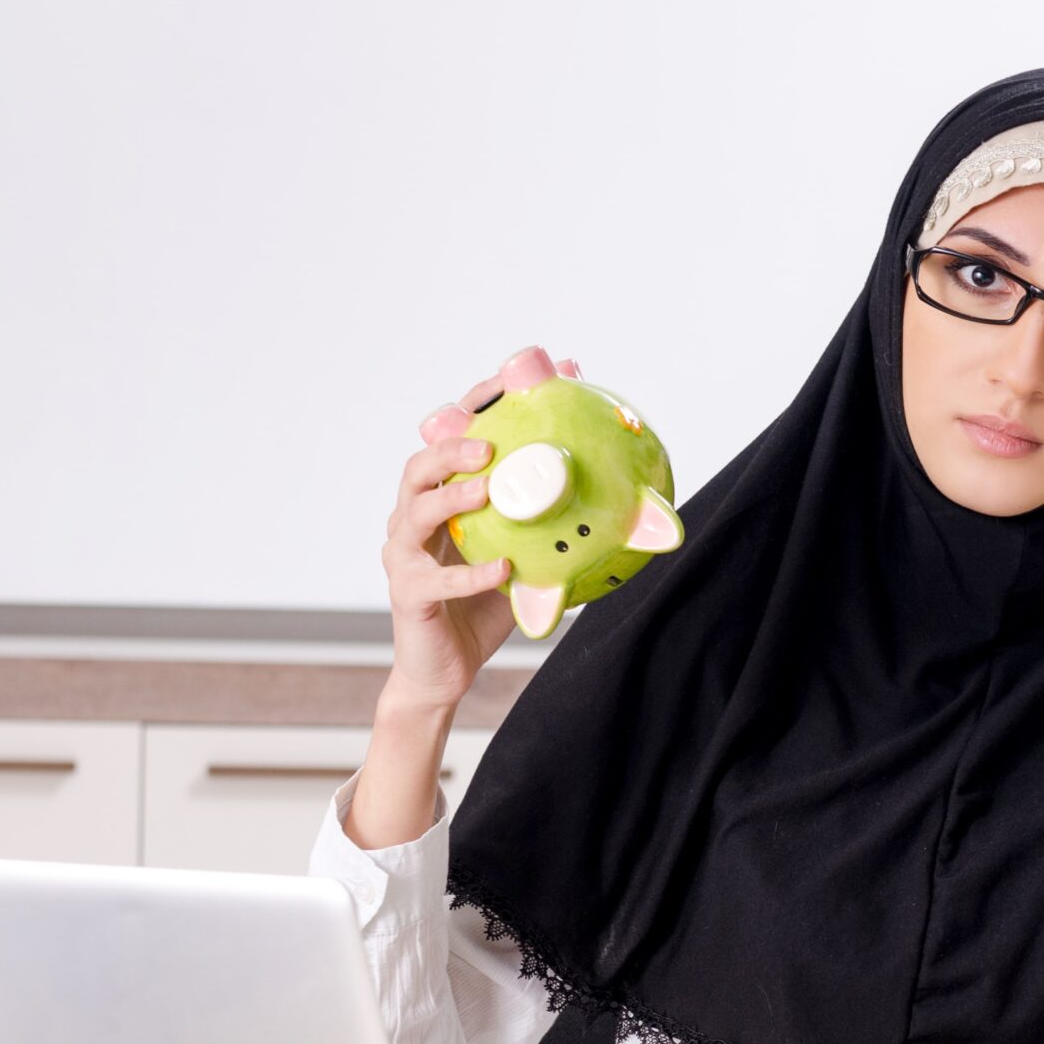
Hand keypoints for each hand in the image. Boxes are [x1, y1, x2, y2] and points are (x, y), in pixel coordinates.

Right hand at [380, 344, 579, 715]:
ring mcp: (404, 555)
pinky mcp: (408, 594)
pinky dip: (471, 574)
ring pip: (415, 511)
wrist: (446, 670)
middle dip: (452, 443)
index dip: (478, 403)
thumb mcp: (530, 555)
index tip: (518, 373)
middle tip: (491, 440)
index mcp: (442, 499)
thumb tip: (640, 501)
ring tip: (486, 488)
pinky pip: (437, 580)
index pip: (451, 438)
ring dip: (451, 495)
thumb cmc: (487, 605)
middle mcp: (413, 518)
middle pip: (419, 463)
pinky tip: (504, 571)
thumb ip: (561, 523)